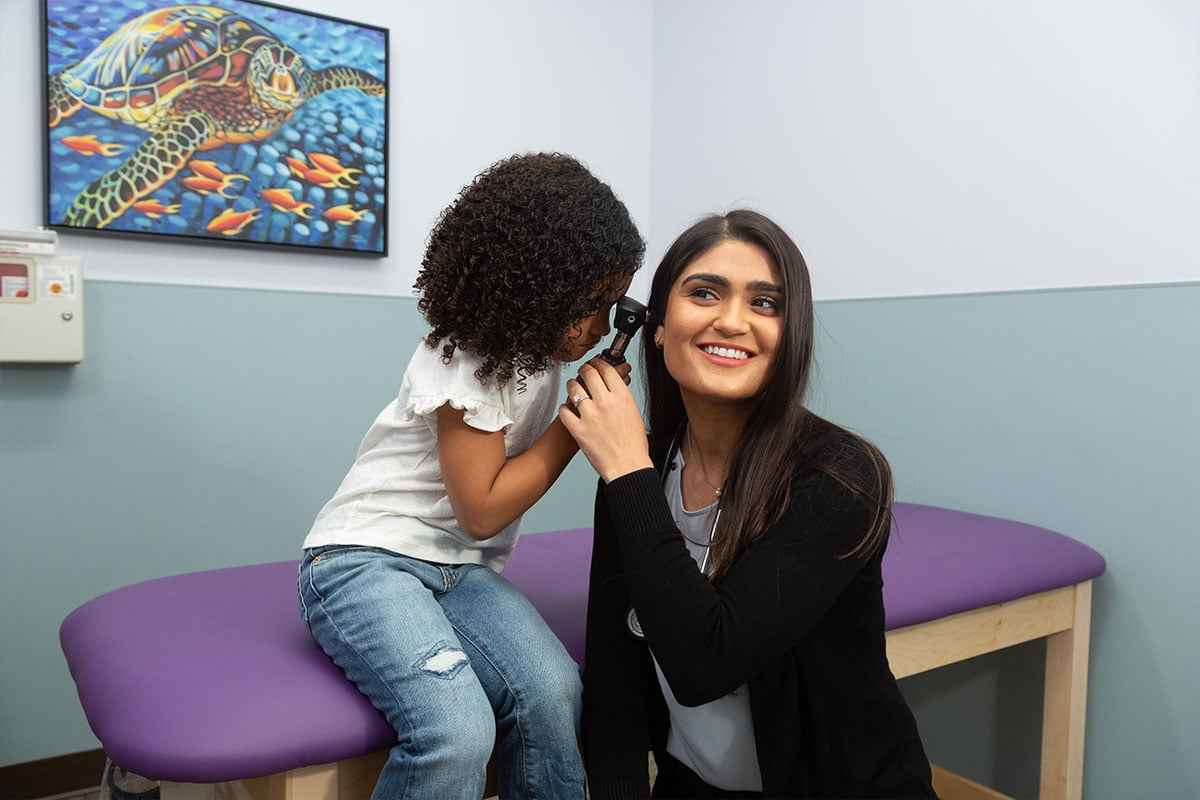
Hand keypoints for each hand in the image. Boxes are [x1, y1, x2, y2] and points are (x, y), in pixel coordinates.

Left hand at [559, 359, 653, 482]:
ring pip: (573, 388)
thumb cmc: (633, 445)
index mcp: (622, 397)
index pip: (606, 368)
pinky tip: (568, 409)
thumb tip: (615, 382)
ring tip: (573, 387)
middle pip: (588, 373)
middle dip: (584, 370)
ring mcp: (590, 415)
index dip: (599, 363)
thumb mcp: (634, 412)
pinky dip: (564, 408)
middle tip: (583, 372)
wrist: (628, 467)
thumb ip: (622, 395)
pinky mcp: (578, 429)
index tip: (596, 364)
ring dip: (572, 385)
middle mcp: (605, 402)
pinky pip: (564, 410)